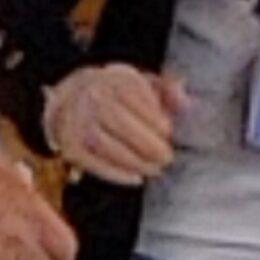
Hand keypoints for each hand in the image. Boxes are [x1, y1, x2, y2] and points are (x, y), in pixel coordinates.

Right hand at [44, 65, 187, 187]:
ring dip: (137, 163)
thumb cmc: (118, 95)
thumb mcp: (142, 84)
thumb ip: (168, 91)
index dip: (158, 121)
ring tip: (155, 170)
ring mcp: (78, 123)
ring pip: (109, 147)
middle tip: (167, 158)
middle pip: (123, 126)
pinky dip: (117, 174)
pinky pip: (94, 164)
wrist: (70, 100)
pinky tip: (136, 178)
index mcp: (114, 81)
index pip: (139, 102)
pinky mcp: (71, 147)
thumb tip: (189, 103)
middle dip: (150, 146)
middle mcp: (92, 99)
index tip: (170, 133)